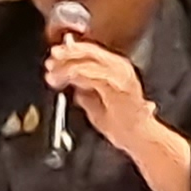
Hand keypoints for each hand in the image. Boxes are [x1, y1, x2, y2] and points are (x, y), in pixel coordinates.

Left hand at [42, 35, 161, 150]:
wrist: (139, 138)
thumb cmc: (124, 126)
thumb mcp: (97, 104)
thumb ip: (85, 91)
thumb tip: (73, 84)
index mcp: (118, 69)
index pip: (92, 52)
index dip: (71, 52)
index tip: (55, 58)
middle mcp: (121, 68)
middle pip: (89, 51)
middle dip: (66, 54)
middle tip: (51, 60)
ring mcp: (120, 76)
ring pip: (87, 61)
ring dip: (66, 65)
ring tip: (52, 74)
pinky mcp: (116, 86)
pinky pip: (90, 75)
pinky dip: (73, 75)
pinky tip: (62, 79)